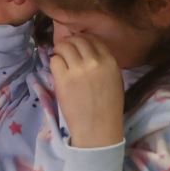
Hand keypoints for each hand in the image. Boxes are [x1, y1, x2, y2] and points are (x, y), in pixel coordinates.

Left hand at [50, 34, 126, 148]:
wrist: (98, 131)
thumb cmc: (108, 109)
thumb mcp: (115, 80)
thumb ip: (104, 64)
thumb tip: (88, 52)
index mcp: (109, 61)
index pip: (93, 40)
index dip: (83, 40)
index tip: (78, 47)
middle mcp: (94, 61)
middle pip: (77, 40)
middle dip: (70, 43)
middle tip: (66, 51)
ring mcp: (78, 69)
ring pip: (64, 46)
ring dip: (60, 51)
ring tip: (60, 59)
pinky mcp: (63, 79)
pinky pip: (54, 60)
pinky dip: (54, 62)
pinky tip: (58, 71)